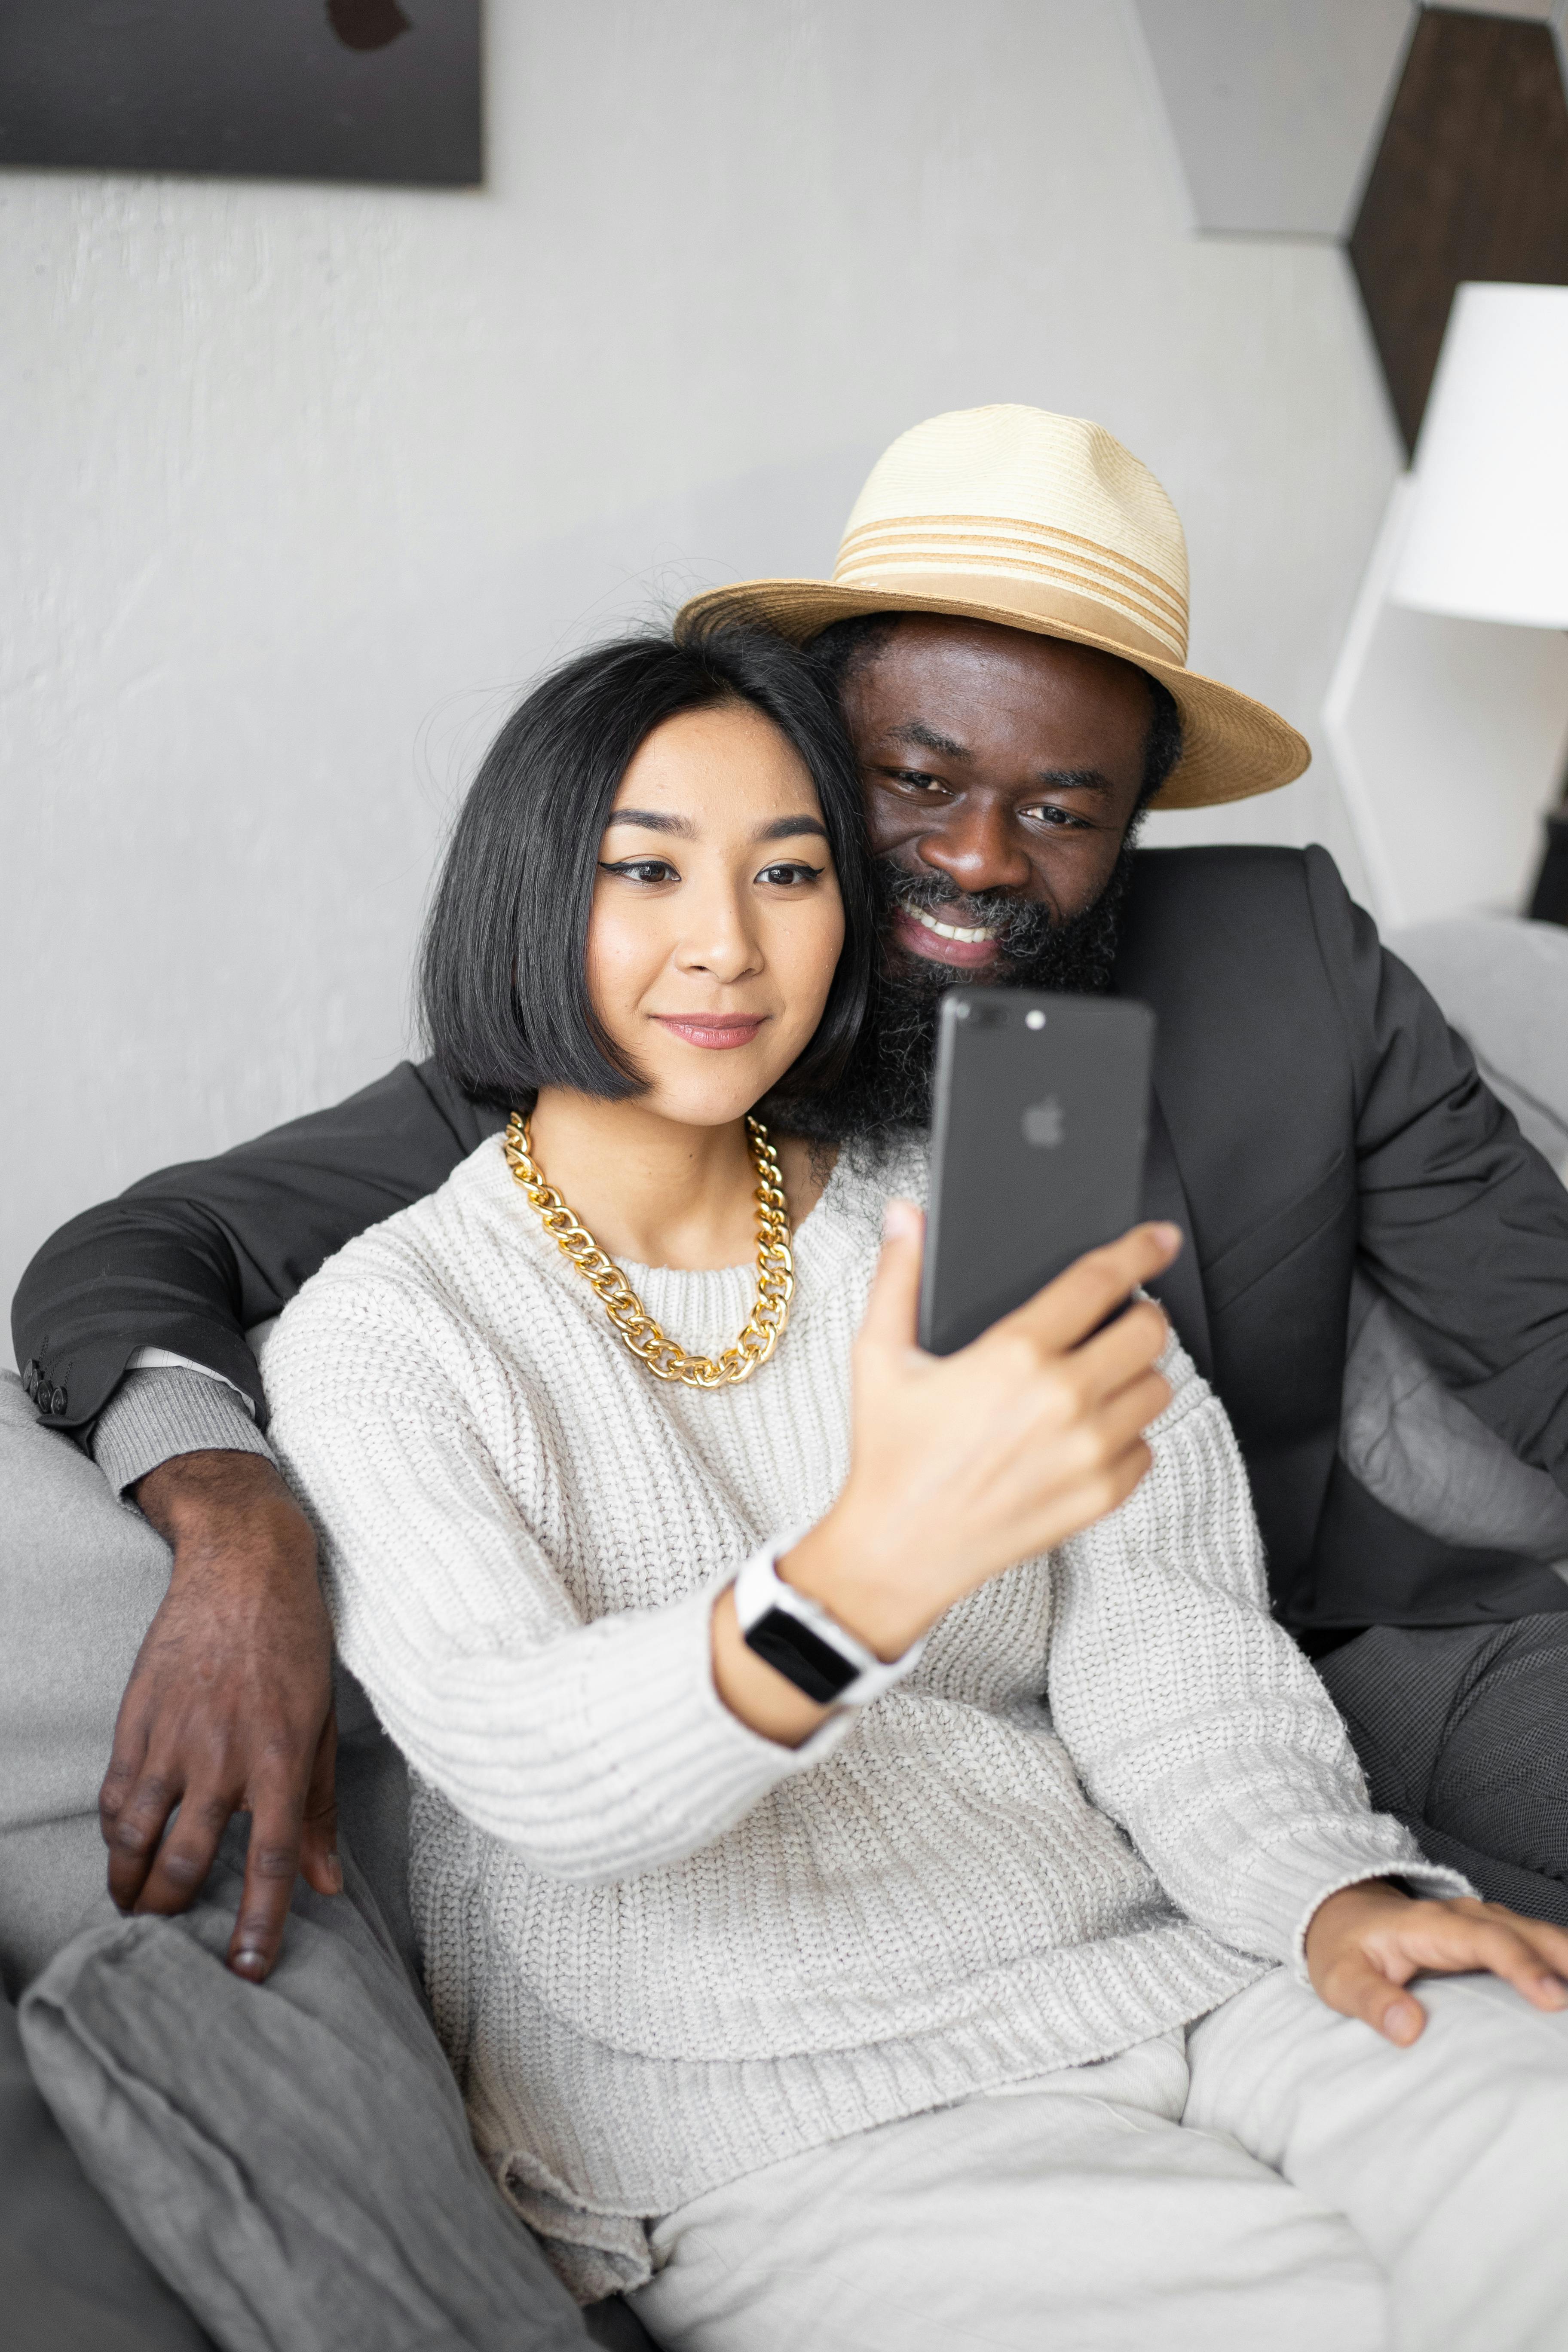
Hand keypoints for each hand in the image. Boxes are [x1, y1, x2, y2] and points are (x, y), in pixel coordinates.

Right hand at [99, 1451, 338, 1980]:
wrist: (243, 1568)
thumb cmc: (295, 1643)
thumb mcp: (324, 1720)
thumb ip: (320, 1807)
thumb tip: (327, 1883)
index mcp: (282, 1757)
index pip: (269, 1861)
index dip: (257, 1923)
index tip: (246, 1969)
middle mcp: (225, 1755)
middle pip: (188, 1861)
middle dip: (174, 1912)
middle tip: (172, 1937)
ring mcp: (174, 1737)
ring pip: (136, 1837)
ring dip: (131, 1883)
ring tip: (134, 1906)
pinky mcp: (138, 1718)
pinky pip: (115, 1794)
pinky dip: (114, 1832)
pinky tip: (122, 1847)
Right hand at [712, 1206, 1181, 1743]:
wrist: (899, 1549)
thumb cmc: (891, 1453)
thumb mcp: (878, 1356)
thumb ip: (896, 1275)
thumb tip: (904, 1215)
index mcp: (1015, 1355)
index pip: (1101, 1282)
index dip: (1139, 1250)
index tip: (1160, 1239)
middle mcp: (1064, 1400)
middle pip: (1150, 1332)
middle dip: (1140, 1316)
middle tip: (1113, 1322)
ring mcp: (1089, 1452)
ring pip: (1157, 1388)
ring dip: (1134, 1376)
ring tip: (1093, 1380)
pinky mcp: (1102, 1496)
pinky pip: (1147, 1447)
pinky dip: (1127, 1435)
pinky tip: (1084, 1434)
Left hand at [1305, 1879, 1567, 2044]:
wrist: (1340, 1913)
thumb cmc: (1343, 1948)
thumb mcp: (1340, 1978)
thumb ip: (1371, 2000)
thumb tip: (1409, 2030)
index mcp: (1432, 1925)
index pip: (1488, 1940)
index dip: (1523, 1966)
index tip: (1553, 1998)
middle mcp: (1466, 1917)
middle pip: (1529, 1933)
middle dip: (1566, 1962)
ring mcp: (1485, 1923)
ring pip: (1541, 1934)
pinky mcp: (1494, 1935)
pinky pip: (1538, 1943)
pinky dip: (1562, 1960)